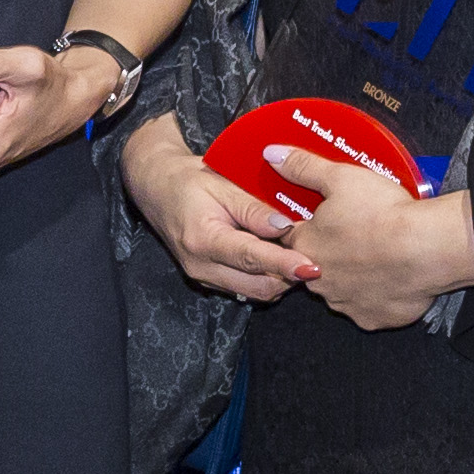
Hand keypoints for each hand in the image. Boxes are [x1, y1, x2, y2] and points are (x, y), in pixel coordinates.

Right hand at [122, 114, 304, 301]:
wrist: (157, 189)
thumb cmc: (188, 181)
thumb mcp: (222, 184)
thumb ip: (253, 209)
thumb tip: (285, 226)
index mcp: (203, 239)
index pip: (251, 257)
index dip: (284, 263)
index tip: (312, 266)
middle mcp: (201, 266)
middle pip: (257, 286)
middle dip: (288, 277)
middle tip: (316, 260)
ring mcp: (204, 277)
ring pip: (254, 293)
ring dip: (279, 280)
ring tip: (299, 258)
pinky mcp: (209, 281)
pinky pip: (245, 289)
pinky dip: (266, 278)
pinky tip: (279, 260)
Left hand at [269, 144, 473, 329]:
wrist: (427, 249)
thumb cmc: (383, 213)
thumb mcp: (340, 177)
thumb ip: (303, 167)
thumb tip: (272, 154)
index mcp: (305, 245)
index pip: (287, 237)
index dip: (304, 226)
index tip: (320, 219)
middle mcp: (318, 280)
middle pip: (314, 265)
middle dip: (330, 252)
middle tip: (357, 233)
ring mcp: (345, 302)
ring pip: (341, 288)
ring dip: (352, 275)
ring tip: (377, 253)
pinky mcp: (372, 318)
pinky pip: (369, 307)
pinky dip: (377, 295)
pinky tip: (391, 276)